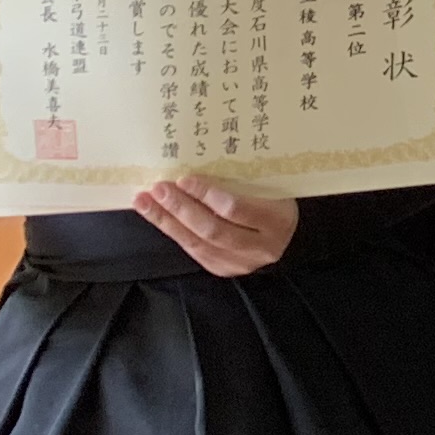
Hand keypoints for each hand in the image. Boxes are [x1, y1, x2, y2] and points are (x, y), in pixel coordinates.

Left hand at [135, 175, 297, 276]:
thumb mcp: (270, 187)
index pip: (235, 209)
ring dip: (167, 221)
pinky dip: (174, 232)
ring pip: (198, 243)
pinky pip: (194, 251)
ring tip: (145, 202)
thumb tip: (196, 165)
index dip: (207, 195)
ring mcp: (242, 262)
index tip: (184, 178)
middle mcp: (261, 247)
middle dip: (181, 208)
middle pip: (213, 229)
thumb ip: (242, 182)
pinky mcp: (224, 269)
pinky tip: (158, 217)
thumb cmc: (276, 201)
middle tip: (159, 188)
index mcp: (277, 220)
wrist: (289, 235)